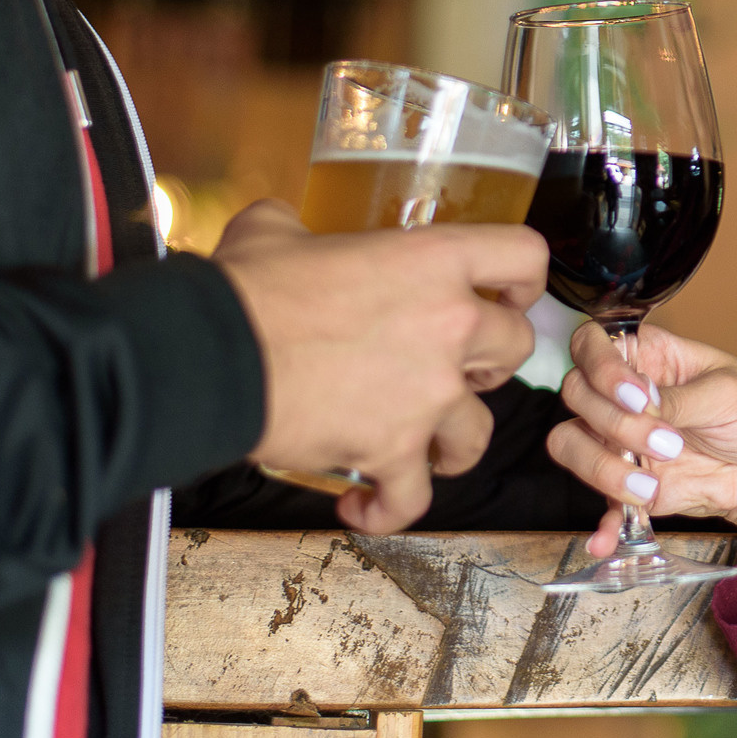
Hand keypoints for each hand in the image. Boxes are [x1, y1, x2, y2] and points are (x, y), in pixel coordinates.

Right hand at [213, 200, 543, 535]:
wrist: (210, 354)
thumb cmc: (244, 288)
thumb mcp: (275, 230)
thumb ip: (304, 229)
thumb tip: (286, 232)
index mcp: (433, 260)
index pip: (524, 257)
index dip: (525, 281)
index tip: (512, 297)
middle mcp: (448, 325)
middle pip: (515, 348)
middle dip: (488, 363)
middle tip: (452, 369)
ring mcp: (428, 393)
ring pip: (478, 431)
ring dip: (453, 441)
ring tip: (424, 445)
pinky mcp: (393, 450)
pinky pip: (414, 497)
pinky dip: (390, 508)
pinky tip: (364, 504)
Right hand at [548, 323, 736, 601]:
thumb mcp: (729, 394)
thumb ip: (678, 399)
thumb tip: (638, 404)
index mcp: (650, 356)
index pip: (592, 344)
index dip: (601, 367)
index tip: (637, 396)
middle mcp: (626, 396)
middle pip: (576, 395)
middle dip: (612, 422)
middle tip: (665, 440)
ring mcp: (624, 442)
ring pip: (571, 445)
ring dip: (601, 467)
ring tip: (648, 485)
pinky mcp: (633, 486)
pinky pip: (601, 506)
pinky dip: (601, 524)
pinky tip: (606, 539)